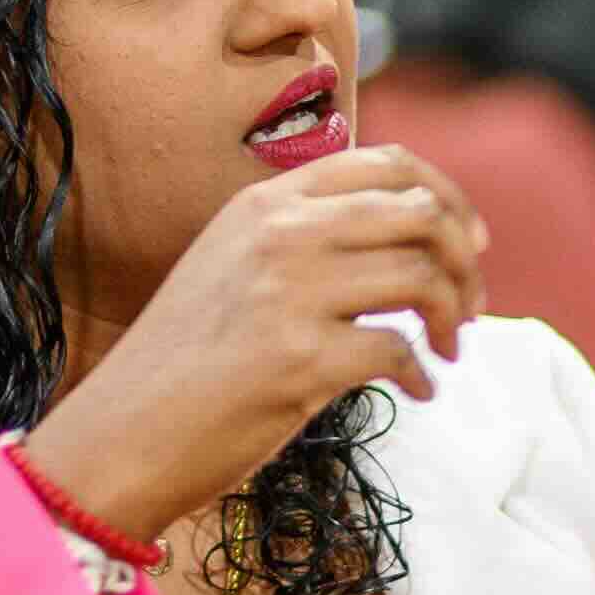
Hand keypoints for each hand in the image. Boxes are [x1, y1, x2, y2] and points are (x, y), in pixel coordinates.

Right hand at [33, 150, 488, 551]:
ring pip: (423, 277)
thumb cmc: (184, 360)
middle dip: (465, 262)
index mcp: (266, 202)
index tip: (470, 241)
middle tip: (471, 307)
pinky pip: (400, 352)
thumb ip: (302, 238)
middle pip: (421, 214)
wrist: (124, 431)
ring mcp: (290, 294)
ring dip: (454, 317)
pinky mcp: (301, 360)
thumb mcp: (232, 265)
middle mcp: (281, 234)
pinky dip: (423, 375)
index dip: (447, 198)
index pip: (385, 163)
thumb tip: (401, 236)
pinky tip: (418, 392)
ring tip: (446, 349)